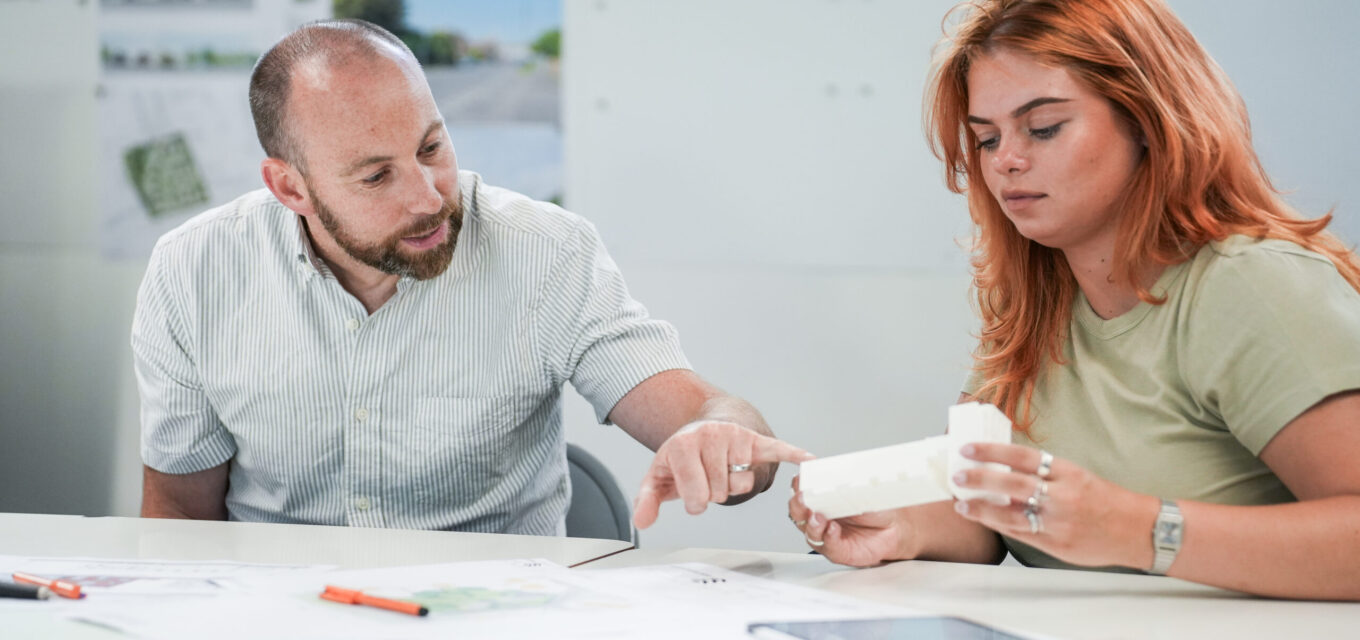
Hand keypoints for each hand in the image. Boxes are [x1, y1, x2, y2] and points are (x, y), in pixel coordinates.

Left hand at [633, 421, 812, 528]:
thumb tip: (642, 521)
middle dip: (714, 492)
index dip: (694, 501)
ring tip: (723, 470)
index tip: (692, 492)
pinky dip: (793, 454)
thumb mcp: (658, 475)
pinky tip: (808, 459)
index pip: (696, 497)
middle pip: (720, 492)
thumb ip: (647, 499)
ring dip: (734, 485)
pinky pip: (776, 449)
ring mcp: (734, 436)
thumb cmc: (681, 457)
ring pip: (743, 484)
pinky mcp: (755, 440)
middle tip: (707, 478)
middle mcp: (710, 436)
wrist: (701, 427)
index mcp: (682, 444)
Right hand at [789, 475, 911, 566]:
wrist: (894, 527)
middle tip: (803, 498)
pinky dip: (828, 537)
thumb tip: (834, 473)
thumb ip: (843, 482)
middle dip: (798, 505)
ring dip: (811, 523)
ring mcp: (825, 533)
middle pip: (797, 511)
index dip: (798, 483)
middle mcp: (819, 515)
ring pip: (808, 530)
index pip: (801, 488)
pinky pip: (827, 545)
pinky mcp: (836, 550)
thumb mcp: (859, 488)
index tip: (801, 479)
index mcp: (821, 497)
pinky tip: (833, 529)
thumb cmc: (875, 506)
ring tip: (819, 517)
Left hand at [949, 443, 1157, 568]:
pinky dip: (1000, 526)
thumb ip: (1044, 475)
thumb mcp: (1077, 477)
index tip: (968, 448)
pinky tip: (984, 520)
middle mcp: (1061, 495)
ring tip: (961, 505)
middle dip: (980, 479)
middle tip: (958, 476)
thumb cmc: (1104, 500)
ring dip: (982, 509)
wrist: (1137, 530)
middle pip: (1012, 484)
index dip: (992, 451)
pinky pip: (1021, 534)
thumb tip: (1003, 471)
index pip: (1022, 457)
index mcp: (1067, 472)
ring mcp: (1058, 522)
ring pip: (1011, 514)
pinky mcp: (1057, 544)